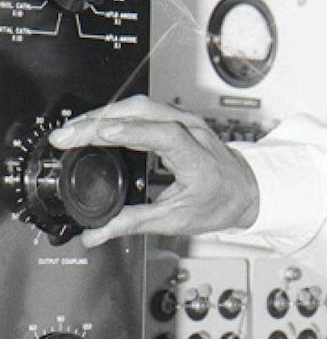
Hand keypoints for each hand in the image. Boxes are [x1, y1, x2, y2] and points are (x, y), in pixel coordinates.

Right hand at [49, 96, 260, 246]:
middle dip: (100, 120)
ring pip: (140, 105)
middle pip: (144, 112)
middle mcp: (194, 132)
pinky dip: (115, 114)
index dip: (130, 132)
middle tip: (66, 135)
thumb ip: (134, 224)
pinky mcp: (178, 119)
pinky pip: (143, 108)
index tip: (99, 134)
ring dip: (103, 114)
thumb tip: (96, 234)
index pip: (163, 135)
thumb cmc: (220, 203)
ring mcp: (187, 121)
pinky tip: (94, 125)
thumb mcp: (177, 219)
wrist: (247, 191)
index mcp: (198, 157)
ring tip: (72, 130)